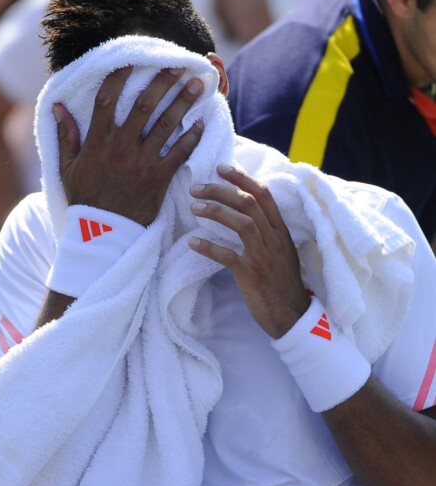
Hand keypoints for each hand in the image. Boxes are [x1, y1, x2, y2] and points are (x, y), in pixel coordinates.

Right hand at [53, 66, 203, 225]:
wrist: (103, 235)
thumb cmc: (84, 200)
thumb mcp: (67, 168)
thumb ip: (66, 136)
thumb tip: (59, 107)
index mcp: (97, 142)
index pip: (108, 99)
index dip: (120, 77)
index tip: (133, 61)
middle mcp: (121, 148)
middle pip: (144, 105)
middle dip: (163, 82)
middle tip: (178, 65)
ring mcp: (142, 162)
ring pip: (166, 125)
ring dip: (183, 102)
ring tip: (198, 85)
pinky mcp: (159, 179)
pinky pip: (179, 153)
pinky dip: (192, 137)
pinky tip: (202, 122)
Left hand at [189, 165, 309, 337]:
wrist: (293, 318)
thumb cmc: (283, 284)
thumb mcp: (281, 253)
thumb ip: (267, 233)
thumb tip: (245, 214)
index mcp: (282, 232)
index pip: (264, 195)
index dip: (242, 178)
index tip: (221, 168)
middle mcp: (275, 240)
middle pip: (249, 203)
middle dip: (221, 190)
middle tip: (197, 187)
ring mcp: (265, 257)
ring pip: (243, 224)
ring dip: (216, 211)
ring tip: (193, 207)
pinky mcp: (253, 276)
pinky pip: (229, 257)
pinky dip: (209, 247)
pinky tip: (192, 242)